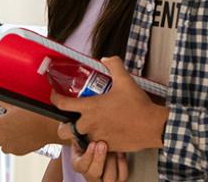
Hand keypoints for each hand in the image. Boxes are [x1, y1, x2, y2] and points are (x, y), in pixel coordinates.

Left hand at [0, 102, 61, 154]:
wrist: (50, 127)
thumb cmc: (35, 113)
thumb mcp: (17, 104)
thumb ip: (3, 101)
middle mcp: (3, 138)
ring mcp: (11, 146)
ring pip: (0, 147)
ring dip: (1, 141)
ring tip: (11, 131)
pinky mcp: (20, 152)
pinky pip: (12, 149)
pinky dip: (13, 144)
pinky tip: (20, 136)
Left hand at [51, 56, 169, 152]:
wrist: (152, 126)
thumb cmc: (138, 105)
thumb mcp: (125, 80)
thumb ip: (113, 65)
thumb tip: (105, 59)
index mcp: (90, 108)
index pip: (62, 104)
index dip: (54, 98)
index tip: (54, 95)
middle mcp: (89, 125)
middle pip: (64, 130)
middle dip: (64, 125)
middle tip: (72, 119)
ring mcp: (96, 138)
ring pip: (78, 140)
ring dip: (79, 135)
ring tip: (86, 128)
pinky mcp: (106, 148)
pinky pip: (93, 147)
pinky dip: (94, 142)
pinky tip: (102, 134)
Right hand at [69, 140, 127, 181]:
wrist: (102, 147)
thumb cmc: (90, 142)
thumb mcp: (82, 139)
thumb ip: (81, 136)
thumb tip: (81, 127)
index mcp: (79, 165)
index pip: (80, 166)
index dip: (87, 155)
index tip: (92, 143)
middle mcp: (91, 176)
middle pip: (93, 173)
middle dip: (99, 158)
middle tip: (102, 144)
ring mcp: (105, 180)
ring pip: (109, 178)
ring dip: (111, 160)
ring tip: (113, 148)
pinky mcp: (118, 180)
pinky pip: (122, 176)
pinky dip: (122, 163)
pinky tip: (120, 152)